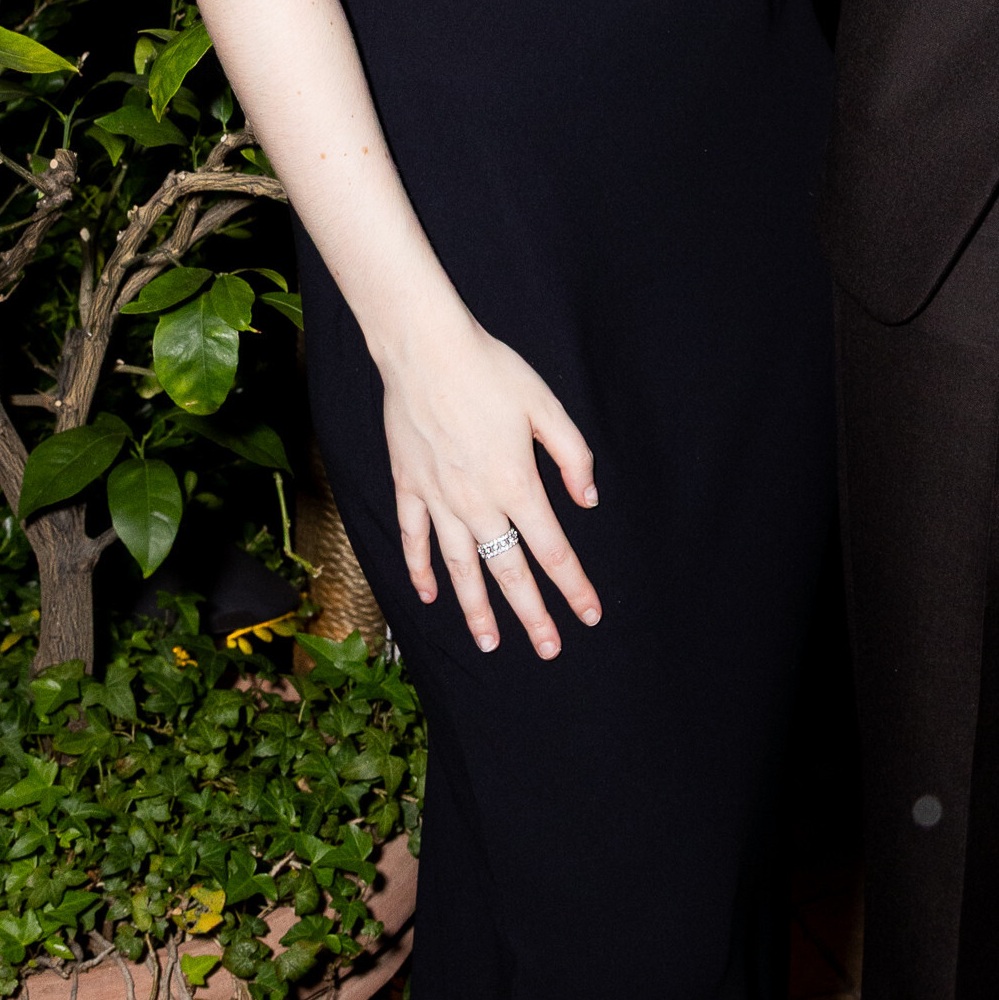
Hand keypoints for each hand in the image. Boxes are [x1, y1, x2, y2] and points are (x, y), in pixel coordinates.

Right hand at [377, 306, 600, 655]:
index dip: (574, 586)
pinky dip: (421, 570)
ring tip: (489, 643)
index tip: (589, 614)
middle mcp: (477, 502)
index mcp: (517, 484)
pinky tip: (429, 595)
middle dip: (532, 616)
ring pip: (460, 568)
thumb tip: (589, 499)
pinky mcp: (409, 487)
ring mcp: (438, 498)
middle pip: (509, 571)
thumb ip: (573, 456)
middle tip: (549, 650)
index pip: (553, 550)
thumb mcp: (546, 406)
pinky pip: (415, 539)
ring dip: (476, 609)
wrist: (424, 349)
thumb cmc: (490, 370)